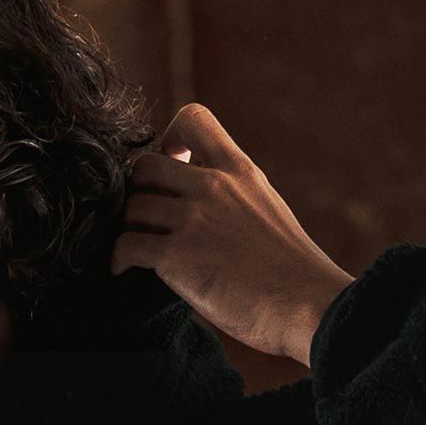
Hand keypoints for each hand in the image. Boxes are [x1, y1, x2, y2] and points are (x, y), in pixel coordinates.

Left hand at [109, 102, 353, 365]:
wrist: (308, 306)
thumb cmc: (294, 277)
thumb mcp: (268, 215)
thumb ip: (234, 204)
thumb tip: (202, 219)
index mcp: (240, 172)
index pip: (195, 118)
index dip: (171, 137)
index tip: (174, 164)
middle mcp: (214, 186)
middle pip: (145, 165)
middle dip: (138, 193)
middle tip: (146, 222)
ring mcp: (194, 219)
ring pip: (132, 206)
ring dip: (128, 229)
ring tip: (136, 252)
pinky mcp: (177, 255)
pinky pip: (126, 244)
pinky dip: (117, 259)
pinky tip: (124, 272)